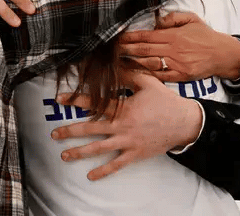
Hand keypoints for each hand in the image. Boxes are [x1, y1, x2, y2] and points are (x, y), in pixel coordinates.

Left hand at [50, 71, 201, 180]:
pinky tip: (91, 175)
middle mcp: (121, 126)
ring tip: (64, 156)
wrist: (185, 123)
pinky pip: (117, 165)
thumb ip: (127, 75)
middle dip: (70, 131)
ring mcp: (127, 142)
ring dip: (80, 152)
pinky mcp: (135, 154)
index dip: (75, 100)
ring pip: (99, 148)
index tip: (60, 99)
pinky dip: (103, 171)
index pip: (94, 103)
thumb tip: (112, 64)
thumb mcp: (147, 82)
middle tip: (54, 134)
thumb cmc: (165, 101)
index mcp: (122, 108)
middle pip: (90, 129)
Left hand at [115, 12, 239, 81]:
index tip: (117, 38)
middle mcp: (173, 50)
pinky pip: (160, 76)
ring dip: (132, 63)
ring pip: (149, 64)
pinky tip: (134, 73)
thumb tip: (156, 20)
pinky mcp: (181, 76)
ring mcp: (176, 64)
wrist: (223, 54)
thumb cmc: (205, 36)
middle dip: (125, 50)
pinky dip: (146, 75)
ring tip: (117, 62)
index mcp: (174, 35)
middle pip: (144, 50)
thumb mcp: (192, 19)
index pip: (146, 36)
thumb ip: (173, 18)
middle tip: (111, 50)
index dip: (130, 37)